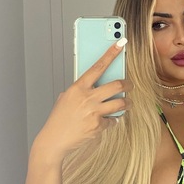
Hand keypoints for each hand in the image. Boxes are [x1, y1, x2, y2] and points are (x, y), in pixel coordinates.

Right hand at [34, 38, 131, 162]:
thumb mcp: (66, 98)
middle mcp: (87, 98)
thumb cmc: (59, 119)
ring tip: (127, 103)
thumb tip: (97, 84)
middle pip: (117, 85)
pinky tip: (107, 121)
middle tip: (130, 86)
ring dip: (128, 103)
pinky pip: (113, 120)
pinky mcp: (98, 125)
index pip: (98, 66)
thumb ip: (81, 90)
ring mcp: (94, 112)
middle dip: (127, 85)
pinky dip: (112, 120)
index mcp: (78, 88)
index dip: (111, 53)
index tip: (120, 43)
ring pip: (121, 103)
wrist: (54, 140)